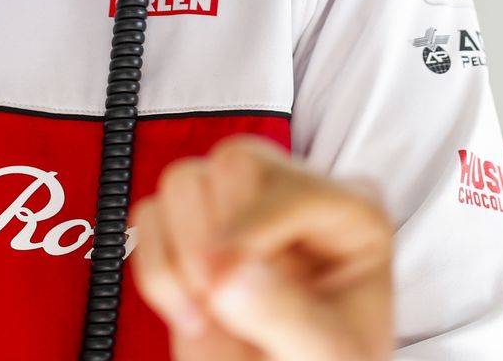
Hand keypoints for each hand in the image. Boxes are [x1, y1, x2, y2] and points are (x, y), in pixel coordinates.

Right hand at [130, 136, 394, 360]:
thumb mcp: (329, 352)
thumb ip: (288, 315)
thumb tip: (230, 273)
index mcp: (352, 214)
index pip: (293, 188)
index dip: (253, 231)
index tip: (223, 284)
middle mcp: (295, 200)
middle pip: (237, 160)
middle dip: (215, 233)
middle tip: (216, 294)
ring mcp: (240, 211)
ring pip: (185, 179)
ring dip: (180, 250)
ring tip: (206, 307)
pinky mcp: (194, 233)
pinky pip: (150, 216)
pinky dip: (154, 266)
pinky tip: (187, 311)